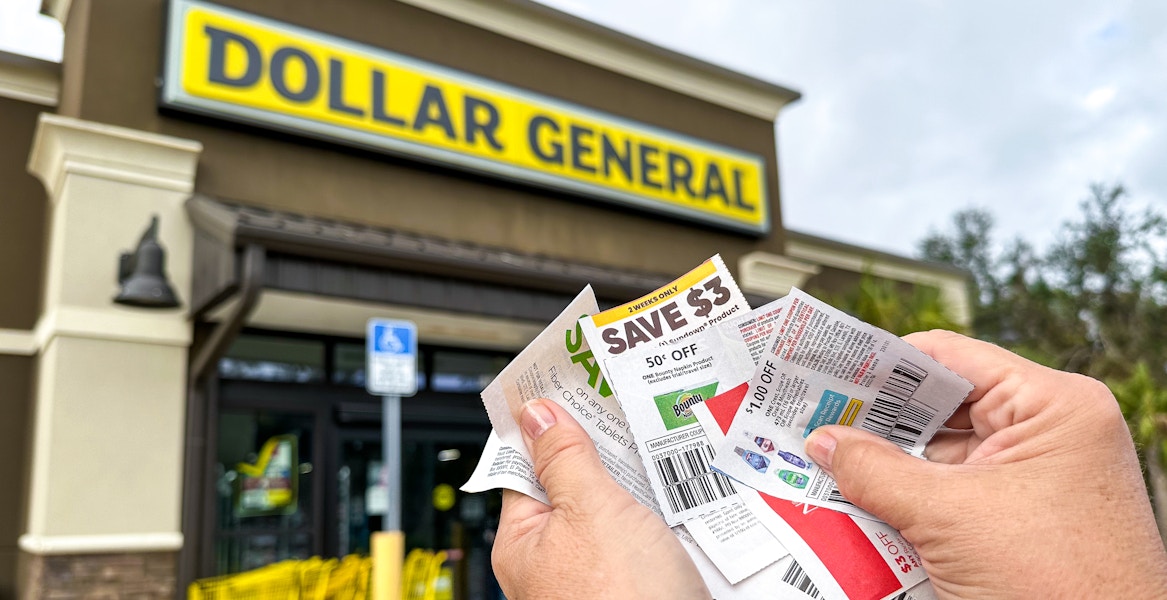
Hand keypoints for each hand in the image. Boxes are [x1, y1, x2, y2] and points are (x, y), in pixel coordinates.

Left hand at [492, 398, 711, 599]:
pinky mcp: (639, 584)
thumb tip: (534, 414)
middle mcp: (555, 562)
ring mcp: (598, 575)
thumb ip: (564, 458)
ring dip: (639, 483)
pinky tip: (684, 494)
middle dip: (603, 451)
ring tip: (665, 448)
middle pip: (574, 484)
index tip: (568, 386)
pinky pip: (645, 536)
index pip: (525, 466)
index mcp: (524, 543)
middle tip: (629, 410)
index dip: (547, 424)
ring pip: (615, 509)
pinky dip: (662, 513)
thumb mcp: (590, 510)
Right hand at [804, 329, 1166, 598]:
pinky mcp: (1023, 519)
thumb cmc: (1060, 586)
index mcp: (1053, 406)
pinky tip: (863, 503)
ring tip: (828, 462)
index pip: (950, 358)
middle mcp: (1050, 433)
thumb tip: (825, 441)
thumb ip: (877, 471)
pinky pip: (954, 493)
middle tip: (815, 417)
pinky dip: (910, 500)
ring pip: (944, 454)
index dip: (883, 362)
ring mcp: (1038, 478)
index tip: (828, 367)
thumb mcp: (951, 517)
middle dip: (879, 421)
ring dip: (890, 465)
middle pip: (943, 407)